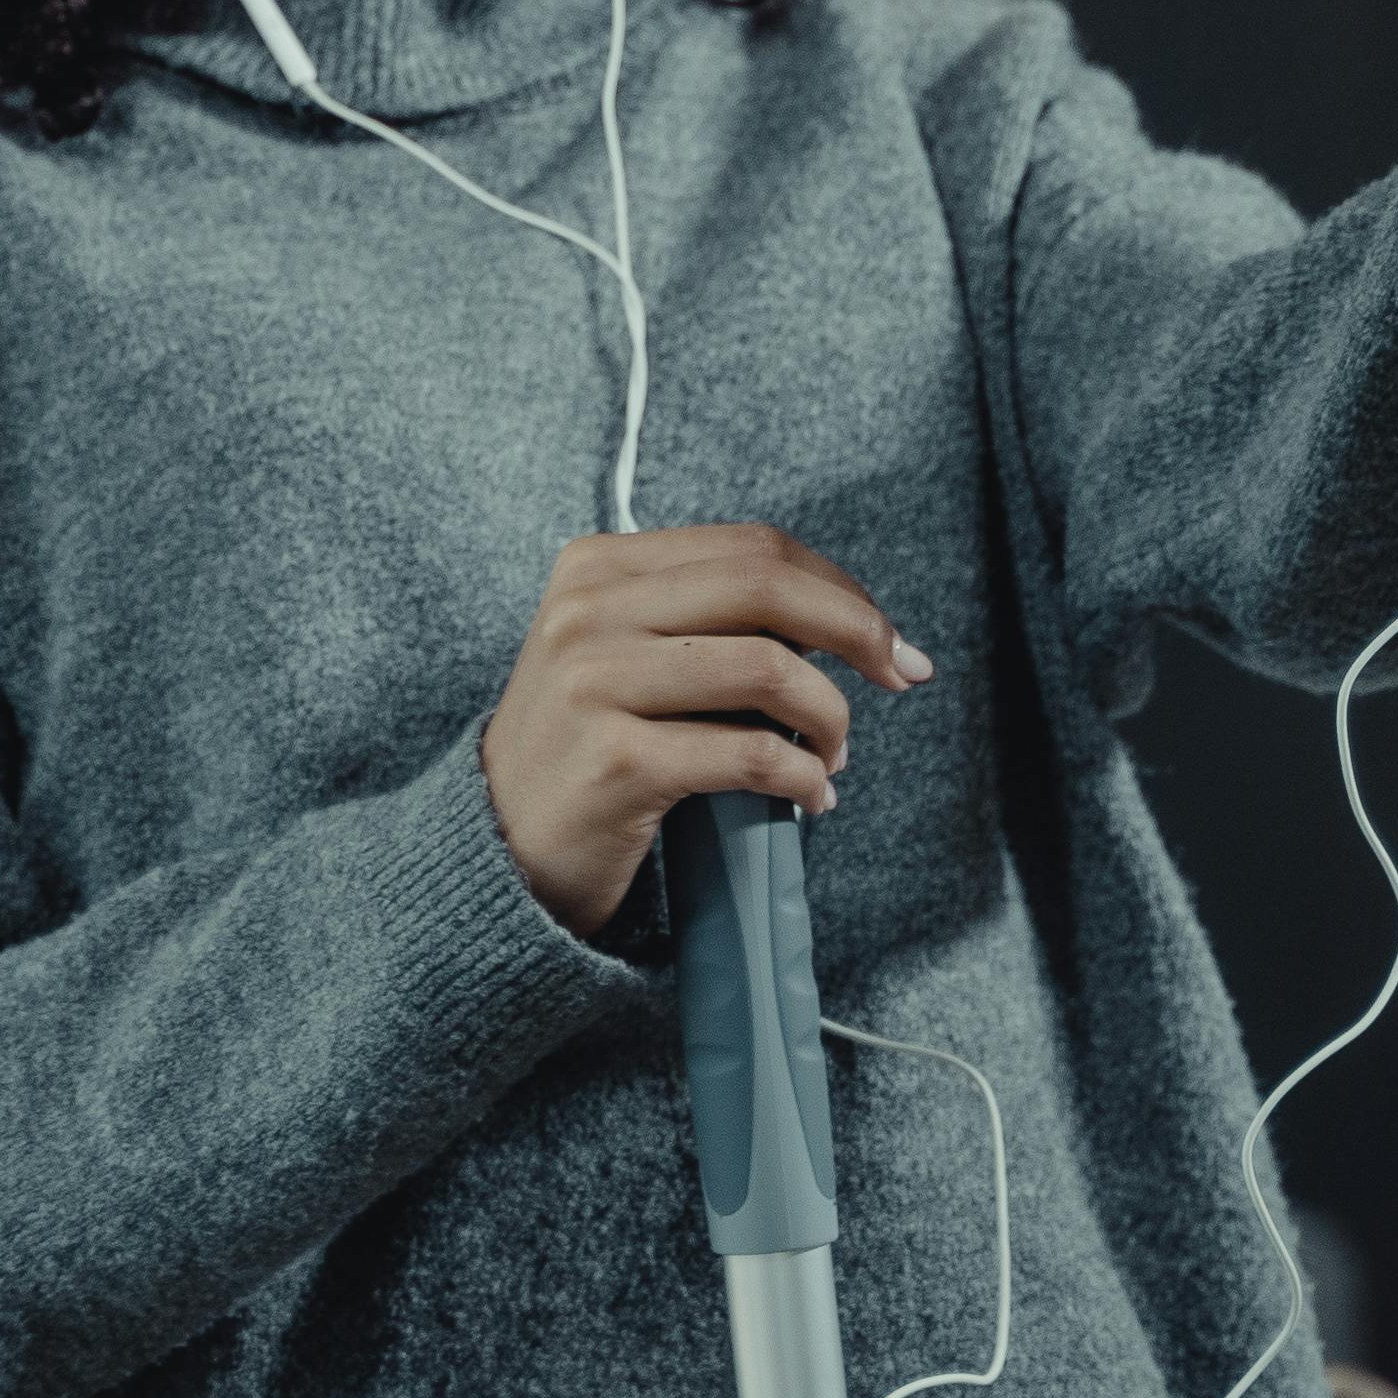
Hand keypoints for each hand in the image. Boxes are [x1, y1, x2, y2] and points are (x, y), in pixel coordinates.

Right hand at [477, 525, 935, 933]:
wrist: (496, 848)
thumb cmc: (586, 749)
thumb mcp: (624, 654)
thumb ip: (706, 619)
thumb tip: (846, 622)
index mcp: (597, 567)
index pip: (752, 548)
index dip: (838, 588)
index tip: (888, 638)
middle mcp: (589, 612)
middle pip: (766, 586)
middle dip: (858, 628)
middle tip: (901, 675)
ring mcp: (594, 683)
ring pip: (768, 667)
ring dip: (830, 716)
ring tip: (835, 756)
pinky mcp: (614, 762)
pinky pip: (749, 753)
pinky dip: (803, 776)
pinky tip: (812, 796)